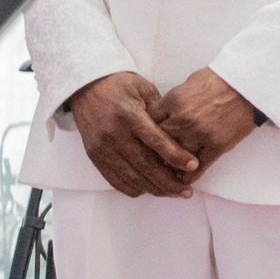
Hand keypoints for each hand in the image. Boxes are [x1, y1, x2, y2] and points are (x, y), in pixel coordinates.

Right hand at [68, 71, 199, 197]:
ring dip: (153, 188)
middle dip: (168, 181)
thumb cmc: (121, 85)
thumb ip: (161, 111)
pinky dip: (131, 187)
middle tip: (186, 191)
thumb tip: (180, 133)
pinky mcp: (94, 155)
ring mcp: (102, 147)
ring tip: (172, 193)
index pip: (156, 141)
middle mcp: (114, 134)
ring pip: (130, 176)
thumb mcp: (144, 89)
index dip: (175, 156)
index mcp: (129, 115)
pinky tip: (147, 190)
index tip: (193, 166)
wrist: (86, 85)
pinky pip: (113, 178)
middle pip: (144, 165)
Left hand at [150, 68, 259, 178]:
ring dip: (170, 164)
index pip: (149, 121)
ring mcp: (200, 134)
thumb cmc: (220, 80)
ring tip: (165, 171)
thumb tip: (163, 113)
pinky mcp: (217, 145)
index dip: (145, 130)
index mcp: (174, 101)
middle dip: (154, 148)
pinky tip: (184, 179)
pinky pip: (199, 166)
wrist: (249, 85)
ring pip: (176, 157)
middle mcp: (183, 120)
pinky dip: (190, 174)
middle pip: (159, 141)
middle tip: (150, 157)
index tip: (144, 137)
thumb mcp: (189, 82)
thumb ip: (174, 100)